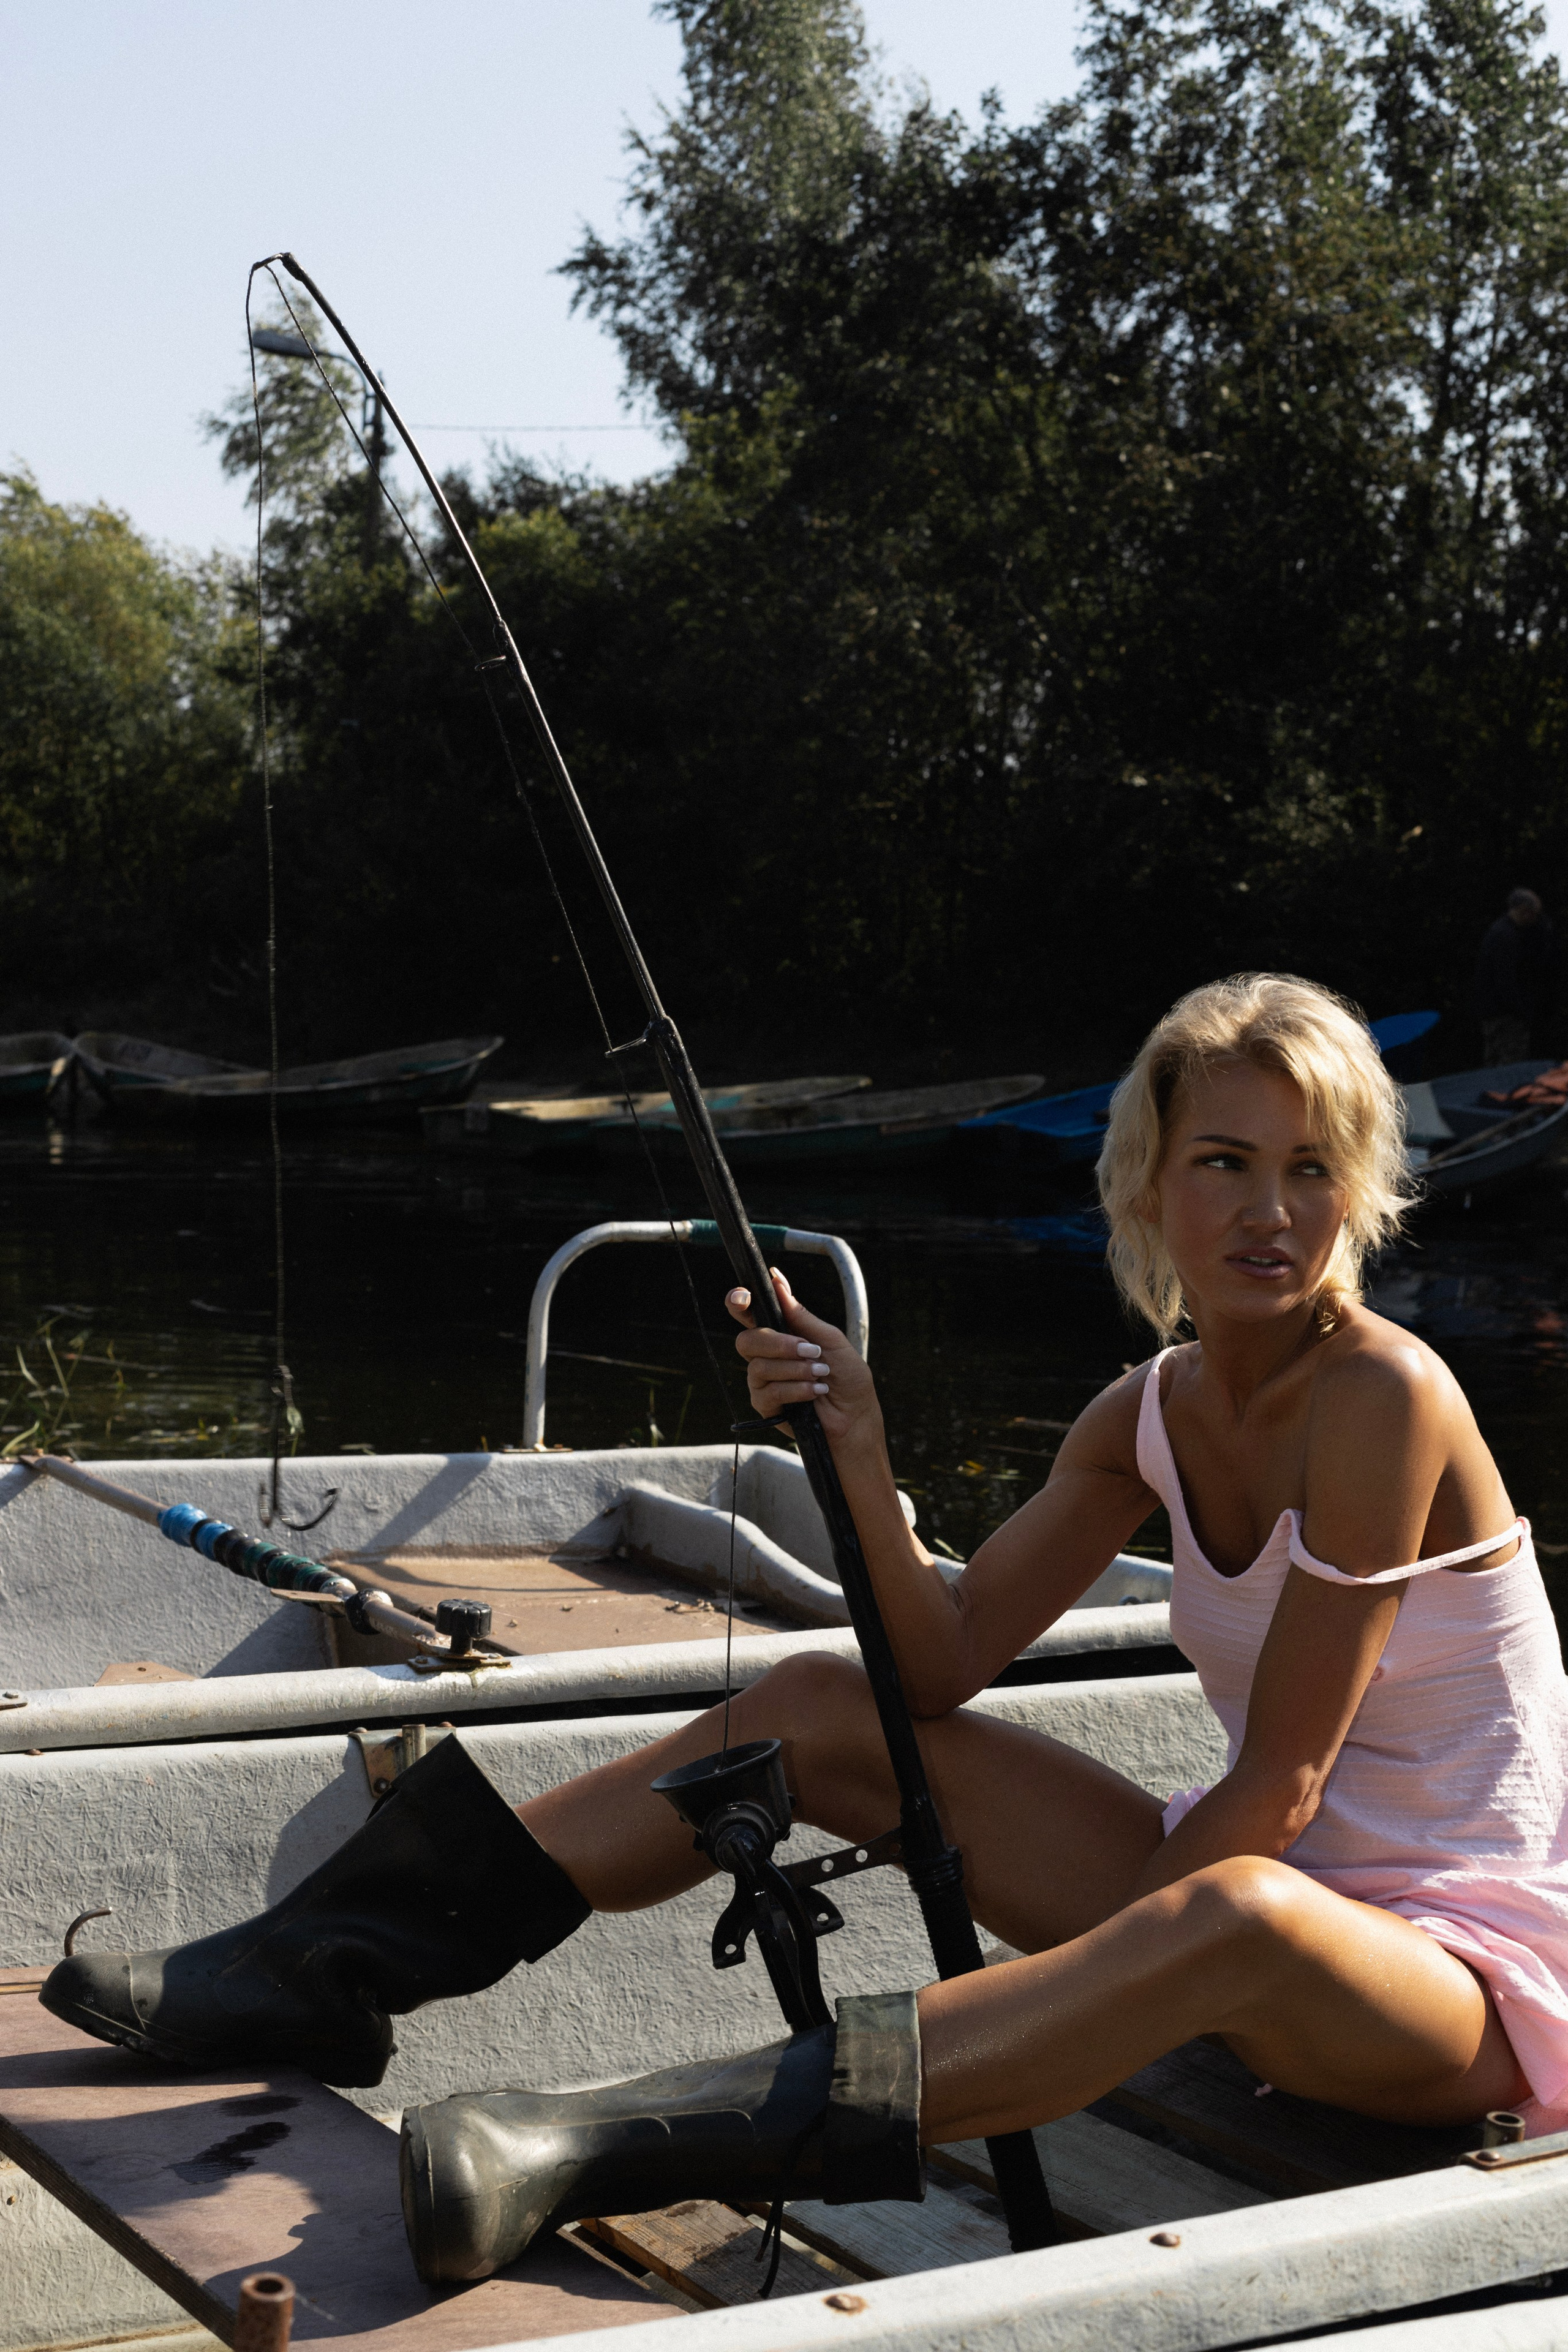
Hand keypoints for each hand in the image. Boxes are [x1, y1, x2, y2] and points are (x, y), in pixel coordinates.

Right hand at [725, 1268, 879, 1451]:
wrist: (856, 1416)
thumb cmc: (847, 1378)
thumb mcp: (831, 1340)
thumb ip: (802, 1315)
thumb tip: (778, 1282)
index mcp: (781, 1334)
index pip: (749, 1314)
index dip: (739, 1303)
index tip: (743, 1298)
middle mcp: (767, 1356)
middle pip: (747, 1340)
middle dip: (778, 1343)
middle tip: (810, 1350)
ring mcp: (763, 1381)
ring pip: (759, 1367)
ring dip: (796, 1369)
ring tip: (821, 1374)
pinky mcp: (766, 1405)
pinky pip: (768, 1392)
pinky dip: (796, 1389)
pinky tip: (815, 1392)